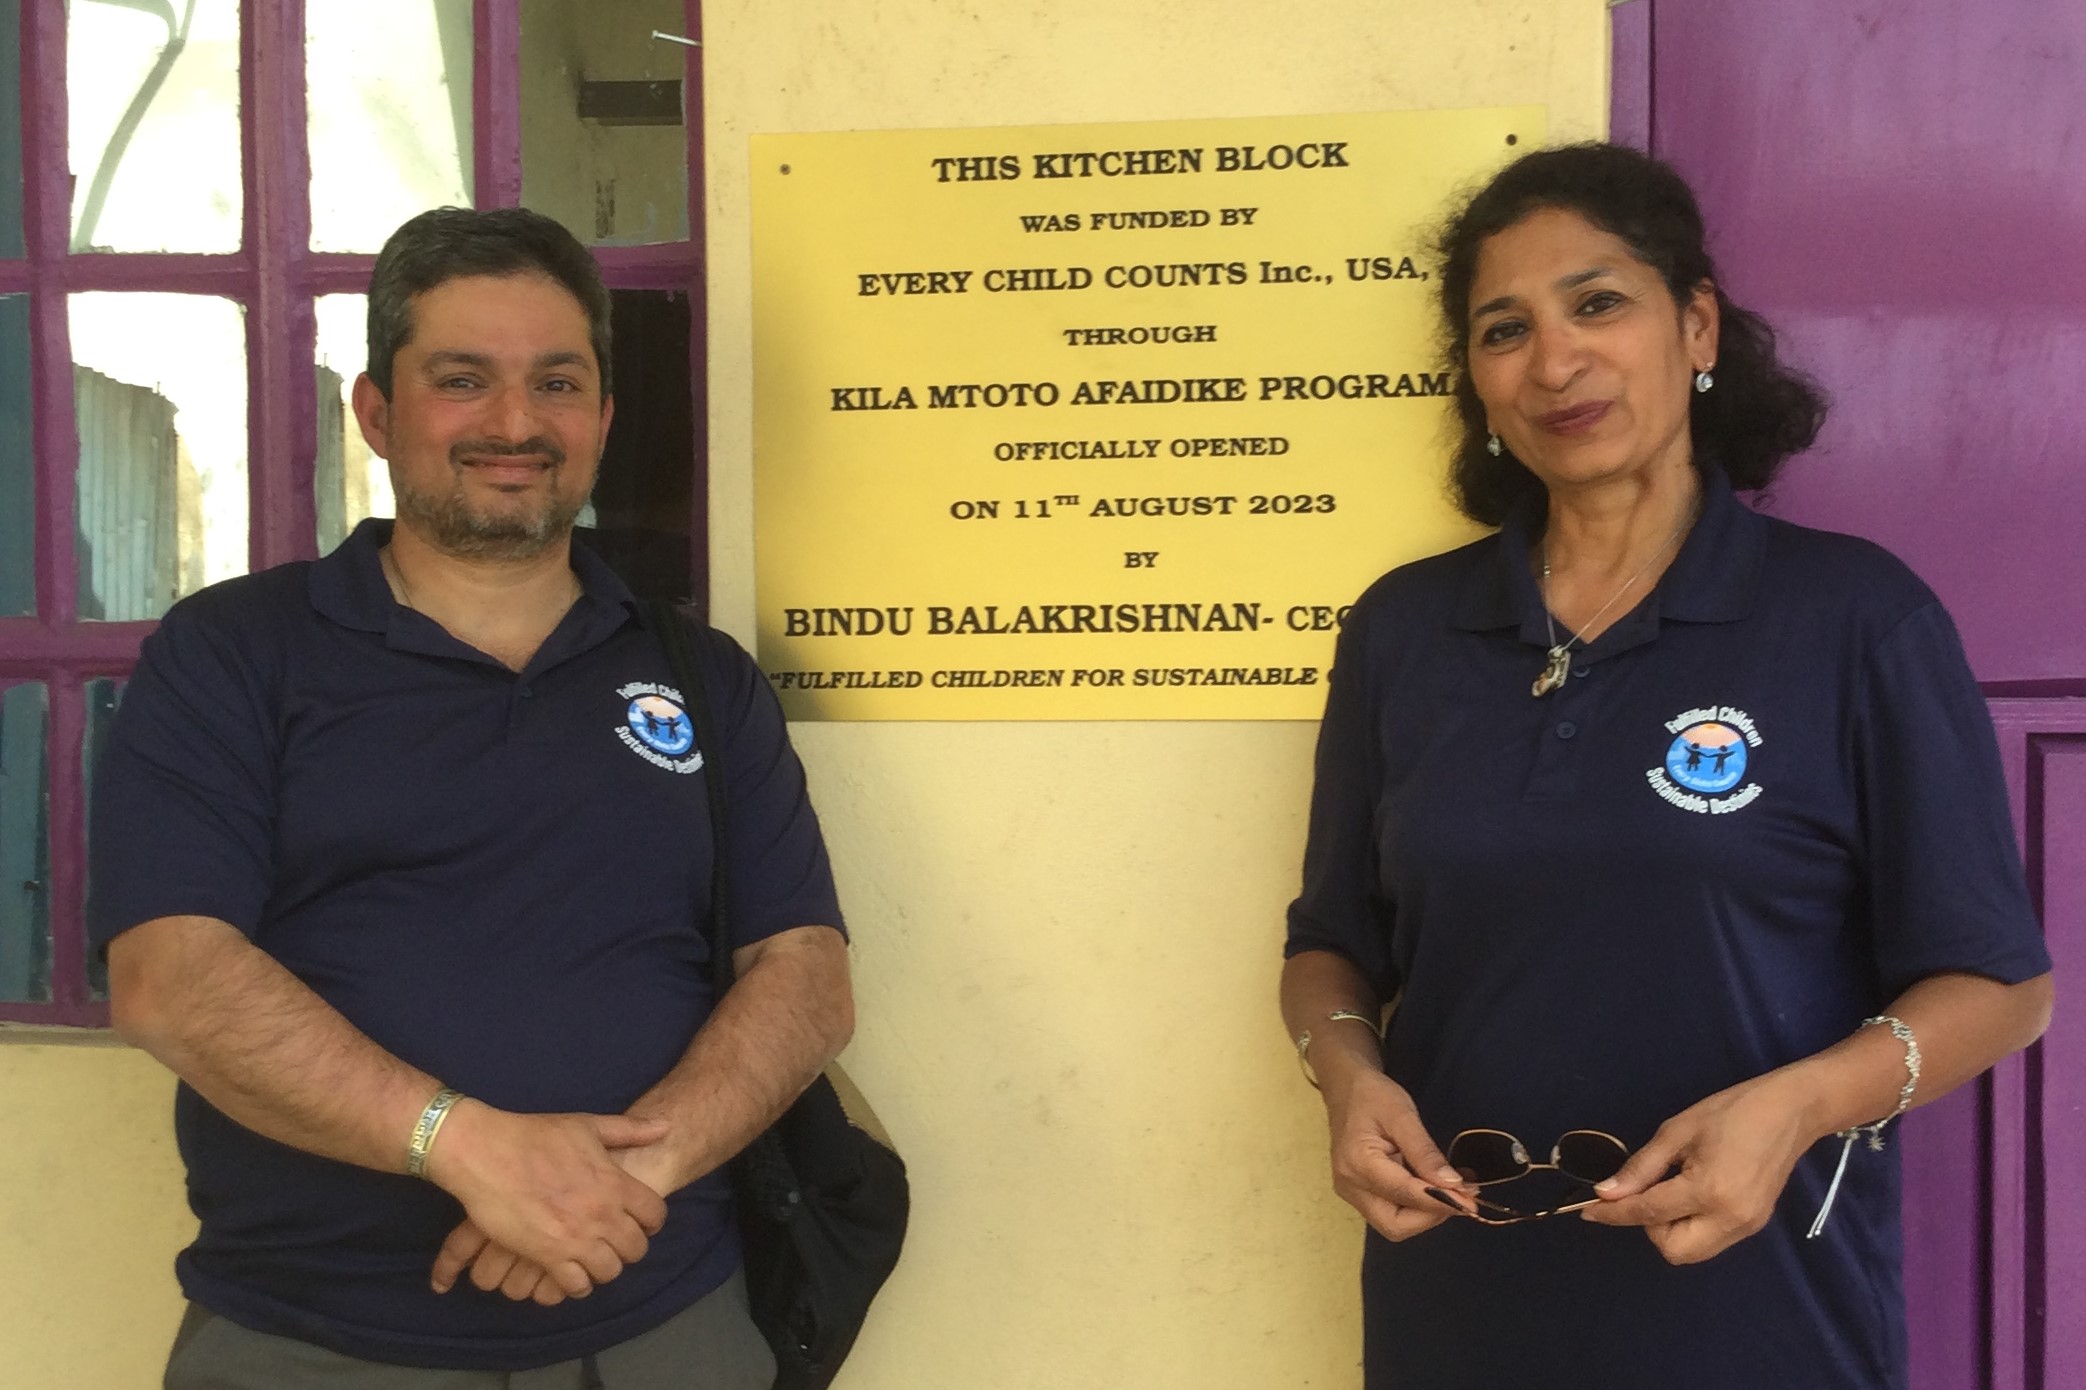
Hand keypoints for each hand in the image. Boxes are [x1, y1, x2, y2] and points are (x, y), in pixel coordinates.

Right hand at [424, 1105, 669, 1298]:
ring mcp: (576, 1238)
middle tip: (614, 1242)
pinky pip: (575, 1285)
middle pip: (636, 1249)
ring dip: (603, 1267)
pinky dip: (576, 1284)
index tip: (640, 1221)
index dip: (652, 1220)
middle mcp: (602, 1214)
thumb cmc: (535, 1136)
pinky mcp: (547, 1256)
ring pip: (609, 1271)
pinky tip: (569, 1272)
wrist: (487, 1152)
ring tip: (592, 1258)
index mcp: (615, 1183)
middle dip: (629, 1247)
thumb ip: (629, 1131)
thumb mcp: (586, 1126)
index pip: (656, 1214)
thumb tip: (666, 1126)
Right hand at [1324, 1070, 1473, 1240]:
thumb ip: (1425, 1152)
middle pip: (1395, 1225)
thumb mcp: (1402, 1115)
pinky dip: (1418, 1206)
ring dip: (1427, 1213)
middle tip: (1460, 1196)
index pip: (1404, 1195)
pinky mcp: (1361, 1194)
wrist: (1344, 1088)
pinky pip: (1392, 1211)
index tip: (1471, 1201)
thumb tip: (1453, 1186)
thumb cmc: (1373, 1096)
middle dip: (1431, 1216)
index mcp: (1358, 1163)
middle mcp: (1351, 1186)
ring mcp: (1353, 1193)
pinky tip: (1437, 1187)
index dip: (1440, 1202)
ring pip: (1394, 1224)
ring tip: (1453, 1189)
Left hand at [1580, 1071, 1818, 1263]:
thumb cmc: (1731, 1111)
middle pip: (1672, 1250)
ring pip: (1692, 1251)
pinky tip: (1691, 1194)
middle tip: (1648, 1192)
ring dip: (1669, 1229)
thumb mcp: (1678, 1131)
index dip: (1614, 1213)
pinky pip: (1711, 1241)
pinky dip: (1690, 1226)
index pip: (1649, 1213)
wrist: (1792, 1111)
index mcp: (1709, 1191)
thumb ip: (1641, 1167)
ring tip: (1671, 1189)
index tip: (1588, 1211)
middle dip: (1650, 1228)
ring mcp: (1746, 1227)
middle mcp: (1729, 1219)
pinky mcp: (1755, 1226)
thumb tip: (1607, 1192)